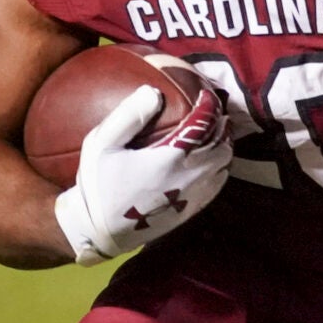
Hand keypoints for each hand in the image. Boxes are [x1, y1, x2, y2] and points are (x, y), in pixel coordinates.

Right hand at [52, 84, 231, 263]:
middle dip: (223, 125)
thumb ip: (128, 115)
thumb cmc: (97, 185)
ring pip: (224, 166)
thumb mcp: (101, 144)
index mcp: (169, 158)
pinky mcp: (192, 211)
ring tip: (216, 133)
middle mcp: (188, 177)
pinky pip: (217, 185)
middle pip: (223, 145)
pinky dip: (219, 167)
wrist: (99, 230)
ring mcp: (193, 196)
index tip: (205, 95)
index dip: (209, 105)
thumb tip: (154, 92)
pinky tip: (208, 161)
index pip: (202, 124)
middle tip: (216, 112)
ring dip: (224, 146)